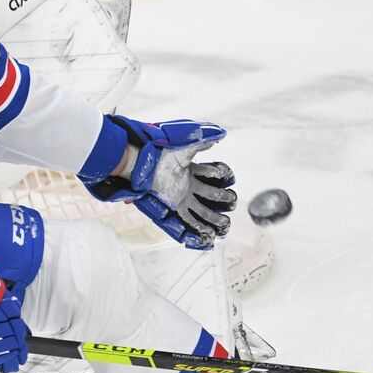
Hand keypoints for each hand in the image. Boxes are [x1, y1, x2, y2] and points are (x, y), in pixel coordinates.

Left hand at [84, 116, 235, 249]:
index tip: (226, 175)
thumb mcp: (185, 147)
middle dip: (225, 201)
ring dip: (214, 221)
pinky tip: (208, 238)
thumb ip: (203, 141)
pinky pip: (186, 222)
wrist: (143, 162)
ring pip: (202, 213)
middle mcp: (188, 187)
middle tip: (230, 202)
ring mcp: (181, 199)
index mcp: (192, 172)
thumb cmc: (161, 153)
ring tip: (224, 227)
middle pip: (212, 198)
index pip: (214, 177)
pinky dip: (197, 232)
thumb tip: (221, 134)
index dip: (224, 176)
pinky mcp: (172, 208)